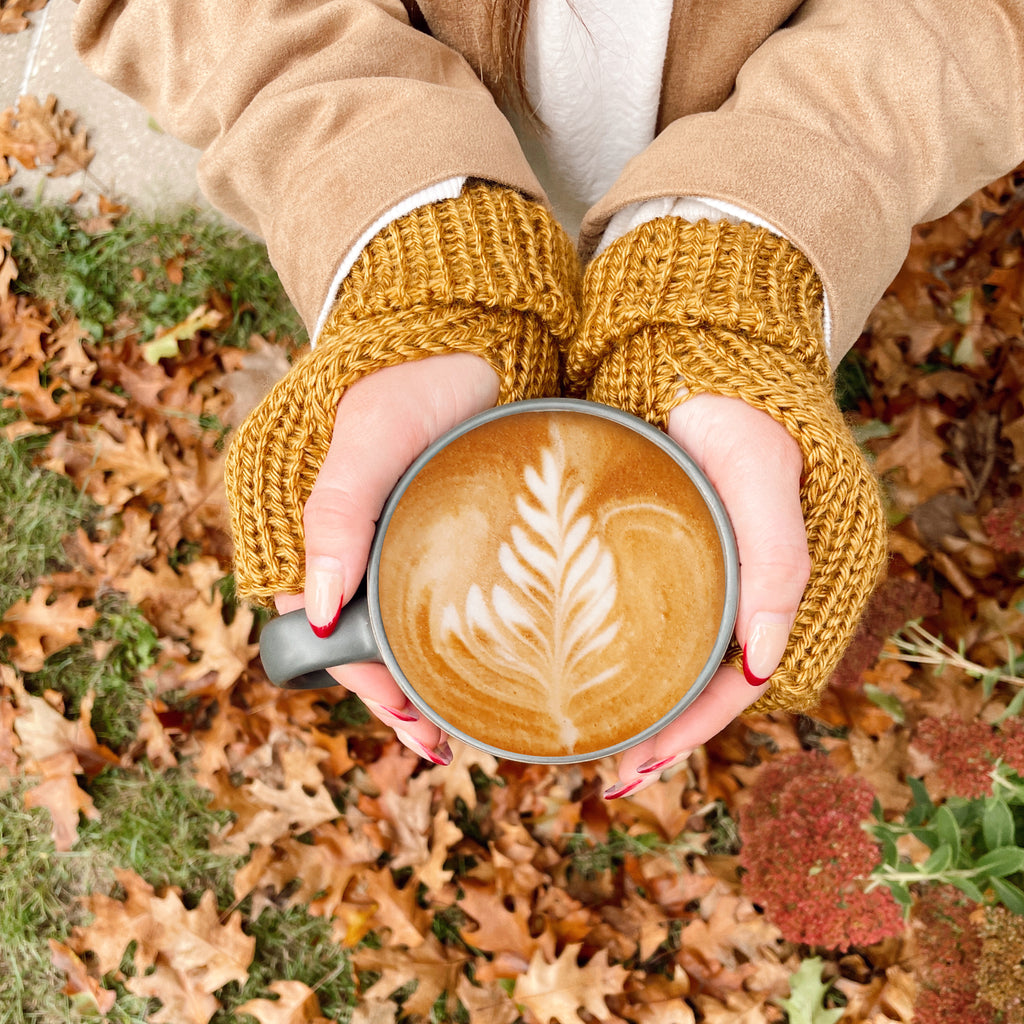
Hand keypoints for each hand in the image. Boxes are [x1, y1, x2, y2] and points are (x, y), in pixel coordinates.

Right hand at [274, 352, 498, 764]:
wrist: (470, 328)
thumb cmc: (407, 375)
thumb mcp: (367, 438)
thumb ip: (336, 512)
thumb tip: (321, 611)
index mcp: (318, 531)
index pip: (330, 631)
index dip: (369, 684)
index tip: (415, 724)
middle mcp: (358, 544)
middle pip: (370, 642)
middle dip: (403, 697)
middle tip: (447, 744)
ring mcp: (403, 537)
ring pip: (407, 626)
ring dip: (432, 676)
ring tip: (470, 722)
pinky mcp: (447, 526)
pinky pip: (446, 594)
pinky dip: (461, 636)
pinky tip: (493, 663)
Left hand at [603, 391, 810, 798]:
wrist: (695, 353)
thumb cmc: (739, 409)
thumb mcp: (761, 475)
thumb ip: (775, 559)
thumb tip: (761, 663)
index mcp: (778, 586)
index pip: (737, 683)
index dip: (692, 729)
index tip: (640, 764)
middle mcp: (738, 589)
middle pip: (701, 683)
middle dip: (661, 733)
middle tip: (611, 772)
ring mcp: (698, 573)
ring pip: (672, 660)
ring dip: (640, 704)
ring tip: (591, 740)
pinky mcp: (661, 553)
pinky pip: (645, 618)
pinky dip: (622, 654)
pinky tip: (580, 668)